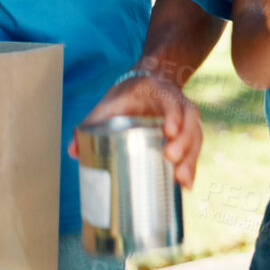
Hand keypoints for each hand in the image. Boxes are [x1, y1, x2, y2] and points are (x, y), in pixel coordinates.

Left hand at [69, 75, 203, 187]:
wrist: (148, 84)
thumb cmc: (126, 97)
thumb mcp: (110, 104)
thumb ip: (93, 123)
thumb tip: (73, 152)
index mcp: (159, 92)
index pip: (171, 101)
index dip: (174, 115)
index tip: (170, 132)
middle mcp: (178, 103)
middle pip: (189, 121)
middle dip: (184, 142)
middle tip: (171, 160)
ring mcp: (186, 119)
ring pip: (196, 136)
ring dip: (191, 158)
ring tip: (182, 181)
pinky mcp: (188, 133)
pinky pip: (196, 148)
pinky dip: (192, 165)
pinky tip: (187, 185)